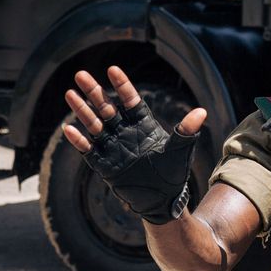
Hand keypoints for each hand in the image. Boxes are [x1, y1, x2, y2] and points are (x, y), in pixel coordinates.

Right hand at [63, 66, 206, 223]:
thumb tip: (201, 112)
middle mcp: (124, 131)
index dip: (121, 85)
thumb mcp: (180, 151)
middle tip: (80, 75)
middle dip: (94, 92)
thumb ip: (186, 131)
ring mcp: (112, 146)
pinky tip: (68, 129)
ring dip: (82, 110)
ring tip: (69, 94)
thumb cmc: (173, 173)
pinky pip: (88, 150)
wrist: (161, 200)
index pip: (130, 100)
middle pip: (106, 107)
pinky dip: (79, 140)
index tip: (112, 69)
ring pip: (94, 124)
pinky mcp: (104, 164)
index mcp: (142, 124)